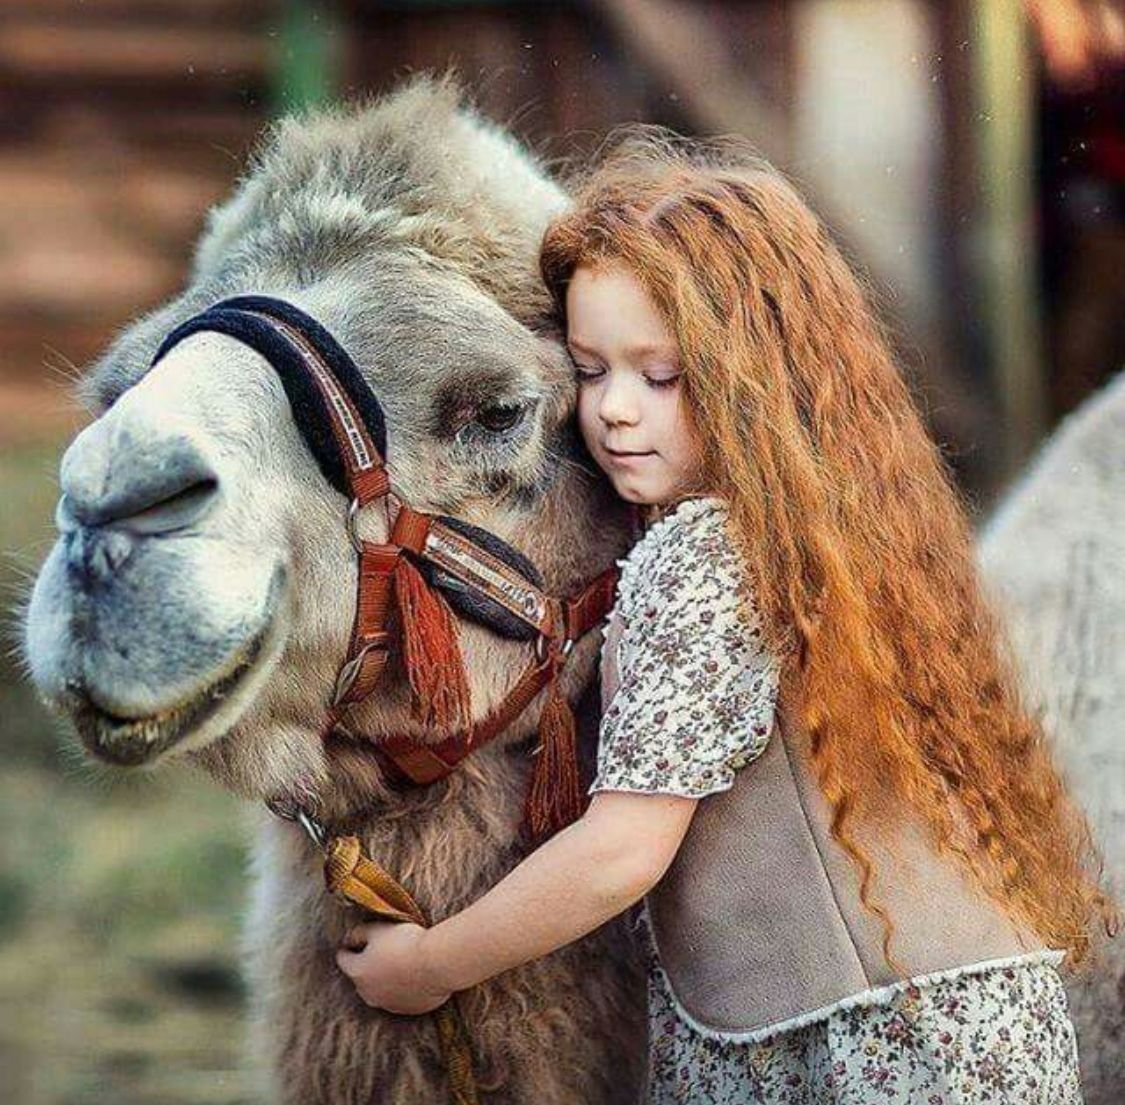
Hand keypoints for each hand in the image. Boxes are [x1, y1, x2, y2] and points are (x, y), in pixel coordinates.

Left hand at [335, 922, 451, 1014]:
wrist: (436, 964)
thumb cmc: (406, 942)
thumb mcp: (378, 929)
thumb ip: (359, 933)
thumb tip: (350, 939)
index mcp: (358, 972)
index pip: (343, 959)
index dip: (348, 947)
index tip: (354, 942)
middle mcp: (368, 994)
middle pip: (361, 978)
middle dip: (367, 966)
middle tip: (381, 950)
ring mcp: (388, 1005)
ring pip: (380, 990)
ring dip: (385, 979)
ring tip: (400, 963)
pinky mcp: (408, 1010)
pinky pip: (400, 998)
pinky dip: (403, 988)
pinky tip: (414, 975)